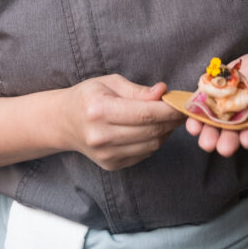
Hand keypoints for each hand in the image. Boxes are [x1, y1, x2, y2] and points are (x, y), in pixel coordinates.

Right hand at [60, 74, 183, 170]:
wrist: (64, 122)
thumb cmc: (88, 97)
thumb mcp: (110, 83)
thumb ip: (138, 90)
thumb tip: (163, 92)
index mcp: (99, 111)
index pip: (145, 113)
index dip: (169, 109)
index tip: (183, 103)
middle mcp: (101, 136)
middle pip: (151, 131)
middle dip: (172, 120)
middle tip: (182, 110)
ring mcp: (106, 154)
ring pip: (151, 145)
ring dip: (166, 131)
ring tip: (167, 117)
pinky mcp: (111, 165)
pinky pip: (144, 154)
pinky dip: (154, 141)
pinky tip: (153, 128)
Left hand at [185, 53, 247, 156]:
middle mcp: (241, 118)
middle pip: (233, 134)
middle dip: (227, 141)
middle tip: (222, 147)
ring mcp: (223, 112)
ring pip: (214, 128)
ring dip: (207, 133)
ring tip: (200, 135)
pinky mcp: (208, 102)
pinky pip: (200, 114)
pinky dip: (194, 118)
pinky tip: (189, 120)